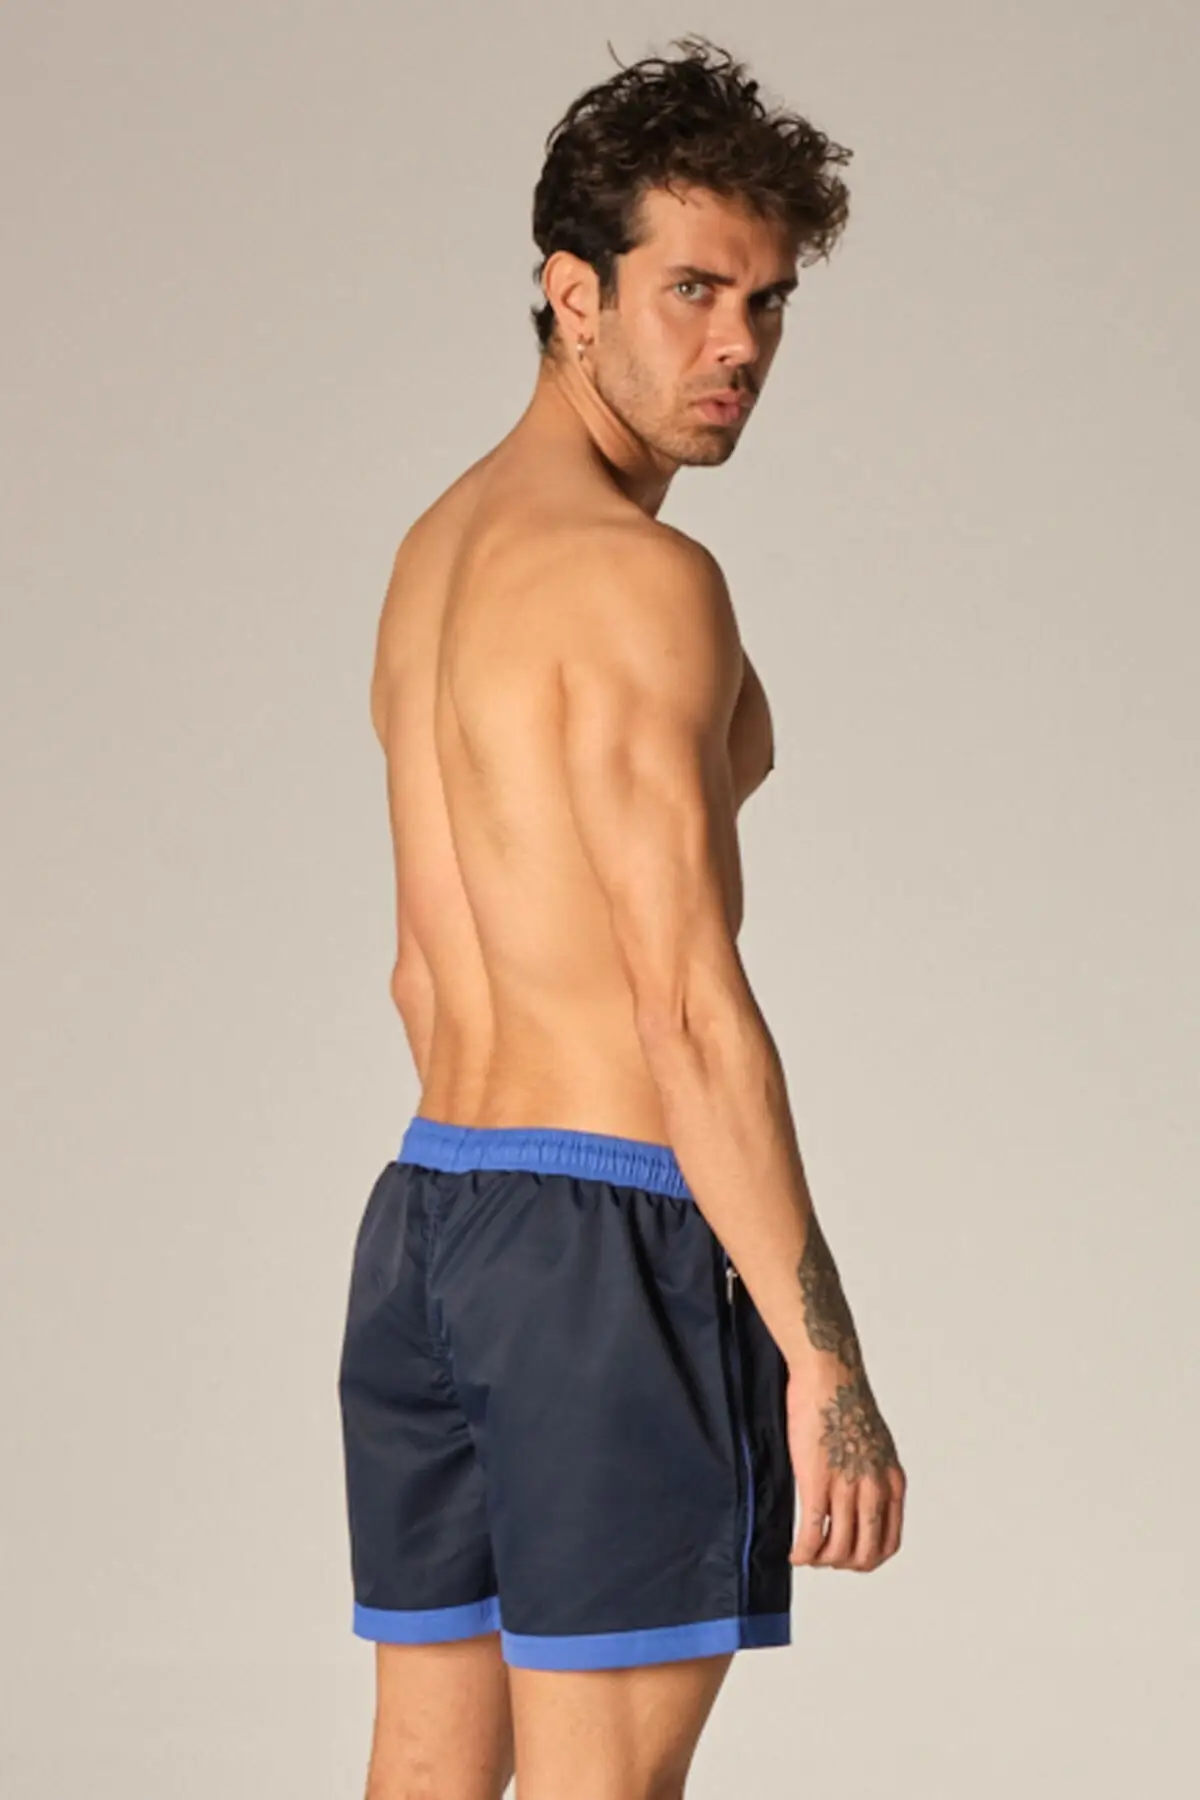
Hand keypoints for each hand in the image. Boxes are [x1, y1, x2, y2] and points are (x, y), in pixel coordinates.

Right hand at [786, 1360, 905, 1569]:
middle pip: (866, 1553)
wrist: (829, 1375)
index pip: (888, 1542)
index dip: (867, 1558)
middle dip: (844, 1564)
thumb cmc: (846, 1400)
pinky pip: (813, 1533)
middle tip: (824, 1558)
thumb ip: (873, 1474)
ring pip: (838, 1549)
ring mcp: (847, 1487)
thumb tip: (858, 1496)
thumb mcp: (875, 1444)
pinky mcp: (817, 1482)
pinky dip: (803, 1553)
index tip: (848, 1556)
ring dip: (821, 1560)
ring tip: (806, 1556)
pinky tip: (794, 1555)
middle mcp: (874, 1489)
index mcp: (892, 1482)